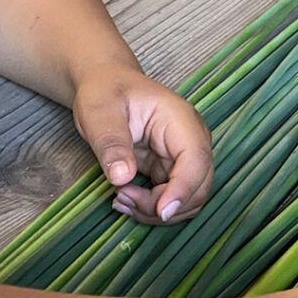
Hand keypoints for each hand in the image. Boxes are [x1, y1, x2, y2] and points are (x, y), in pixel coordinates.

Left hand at [72, 65, 212, 222]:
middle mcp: (193, 142)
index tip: (160, 211)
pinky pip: (172, 198)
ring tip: (120, 199)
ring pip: (188, 199)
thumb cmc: (105, 92)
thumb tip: (123, 177)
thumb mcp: (99, 112)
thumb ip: (112, 144)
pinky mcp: (174, 170)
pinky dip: (152, 207)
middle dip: (164, 204)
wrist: (107, 85)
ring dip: (157, 210)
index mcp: (182, 121)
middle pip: (198, 187)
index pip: (196, 162)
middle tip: (121, 198)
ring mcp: (186, 158)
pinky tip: (125, 198)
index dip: (182, 190)